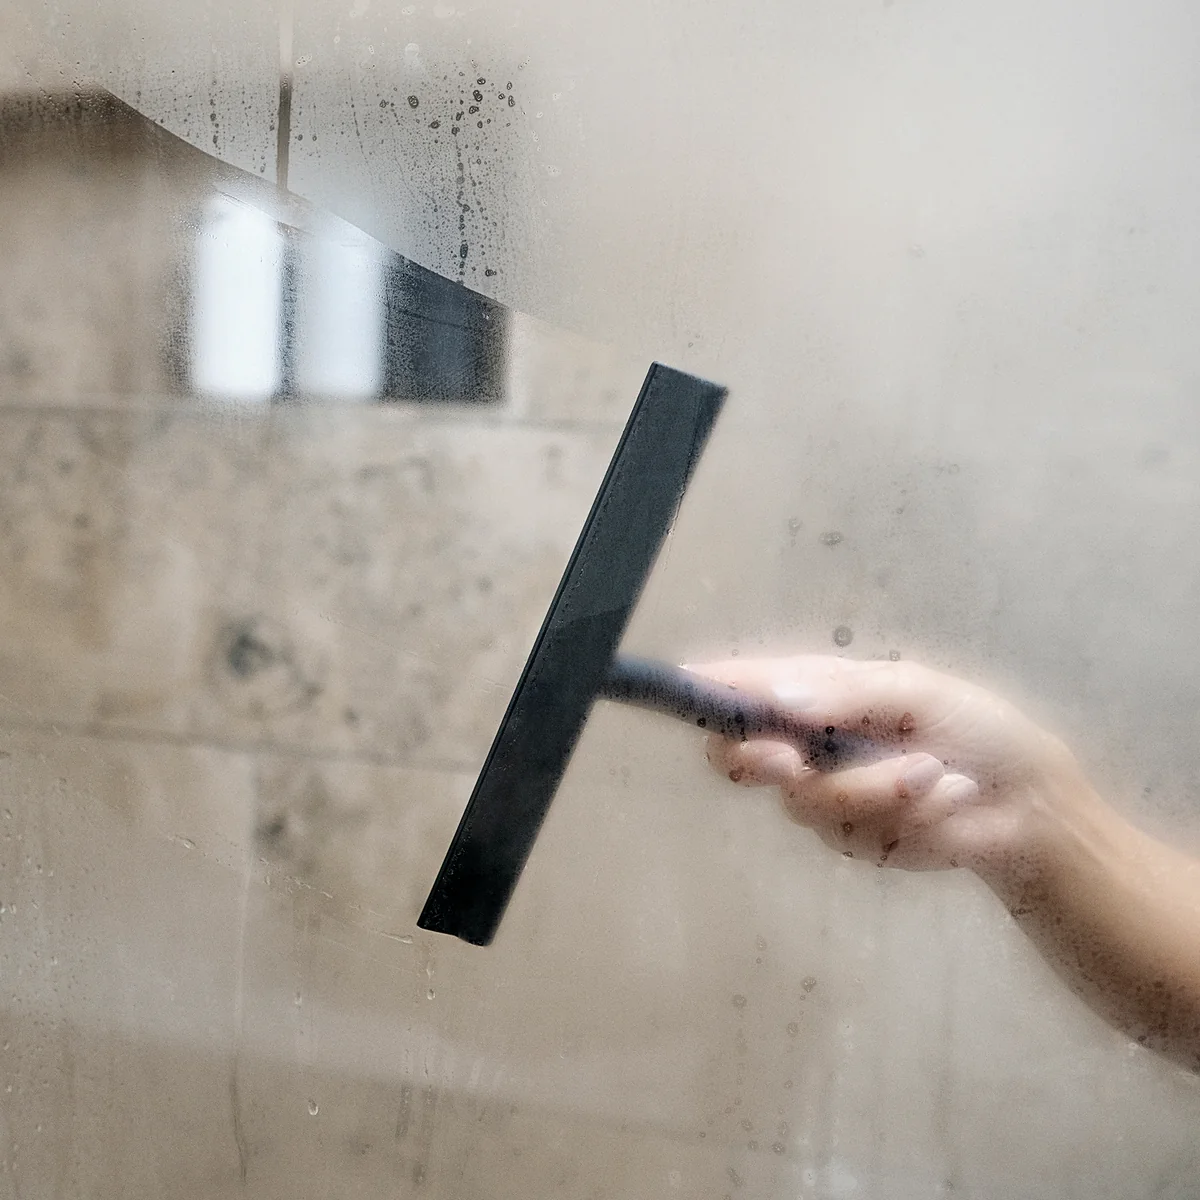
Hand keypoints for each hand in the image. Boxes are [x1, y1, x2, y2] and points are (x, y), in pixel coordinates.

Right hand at [689, 655, 1091, 875]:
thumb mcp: (915, 690)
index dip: (711, 690)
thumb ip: (845, 695)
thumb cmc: (975, 727)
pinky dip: (904, 815)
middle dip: (762, 759)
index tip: (689, 687)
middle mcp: (810, 743)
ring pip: (806, 802)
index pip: (748, 690)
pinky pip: (851, 833)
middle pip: (742, 757)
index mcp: (820, 693)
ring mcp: (827, 795)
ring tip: (936, 774)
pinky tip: (945, 801)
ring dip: (876, 788)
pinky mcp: (853, 839)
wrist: (1029, 804)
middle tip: (788, 761)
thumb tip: (779, 697)